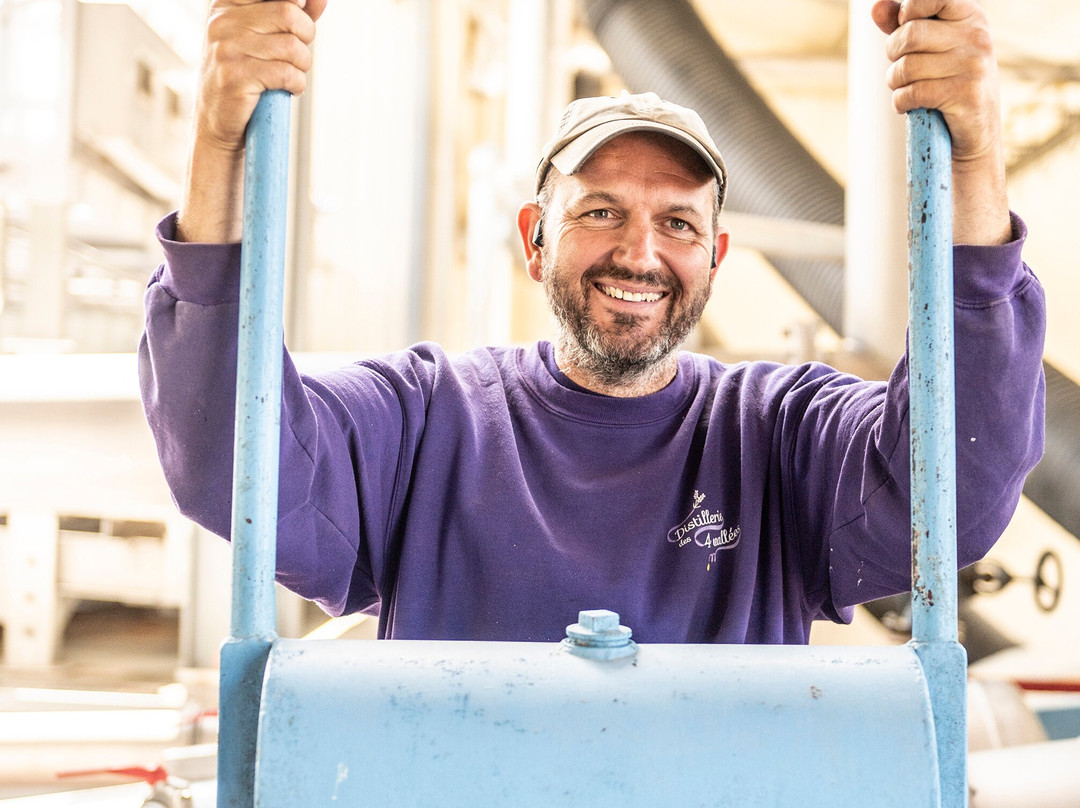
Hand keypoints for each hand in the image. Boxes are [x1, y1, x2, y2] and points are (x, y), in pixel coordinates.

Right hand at [178, 0, 326, 242]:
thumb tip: (320, 0)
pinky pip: (286, 73)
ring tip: (291, 76)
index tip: (298, 26)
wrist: (218, 125)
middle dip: (306, 37)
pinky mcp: (235, 77)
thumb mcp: (263, 42)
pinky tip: (288, 90)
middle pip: (289, 13)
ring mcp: (226, 50)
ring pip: (292, 46)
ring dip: (302, 65)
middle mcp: (222, 23)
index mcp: (226, 6)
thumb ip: (291, 18)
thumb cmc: (245, 80)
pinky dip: (297, 84)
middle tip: (298, 57)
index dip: (297, 7)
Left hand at [871, 0, 1010, 244]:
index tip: (906, 28)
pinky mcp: (965, 95)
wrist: (973, 133)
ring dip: (895, 83)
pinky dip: (902, 103)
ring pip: (906, 67)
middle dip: (893, 55)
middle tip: (899, 68)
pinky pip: (911, 93)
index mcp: (971, 16)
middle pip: (910, 35)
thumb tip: (876, 7)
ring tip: (907, 89)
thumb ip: (902, 25)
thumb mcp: (930, 49)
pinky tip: (912, 106)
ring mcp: (974, 66)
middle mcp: (977, 37)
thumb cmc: (946, 84)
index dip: (907, 12)